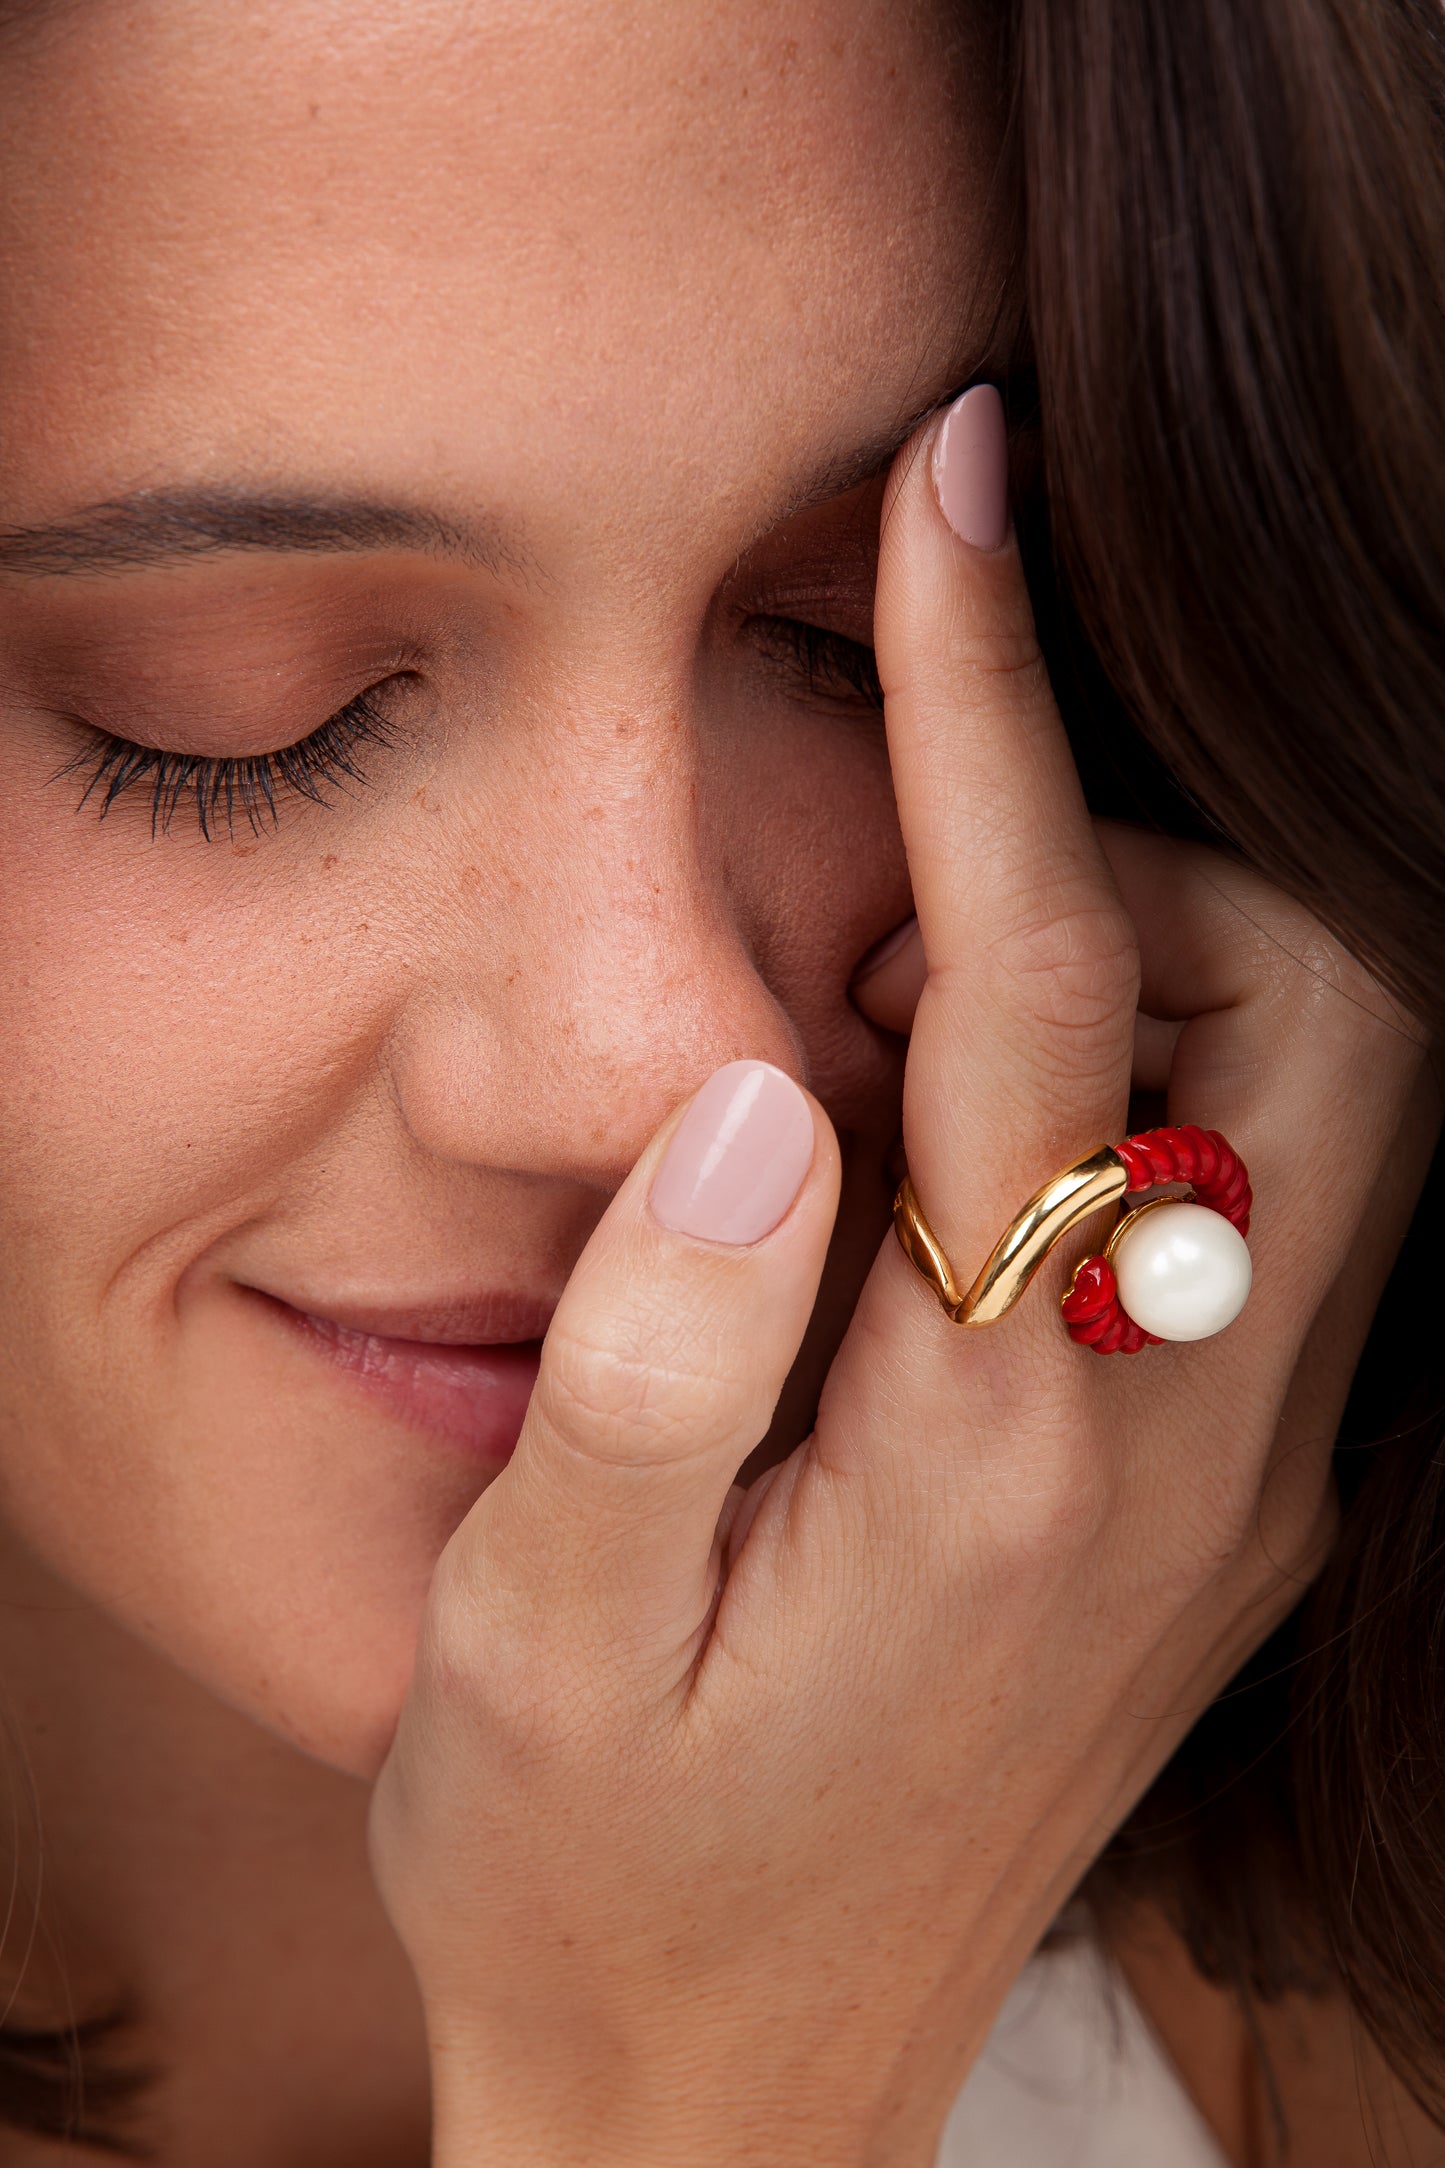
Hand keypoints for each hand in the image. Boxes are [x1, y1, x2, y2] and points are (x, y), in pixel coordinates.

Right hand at [368, 387, 1432, 2167]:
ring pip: (1334, 1096)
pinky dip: (1156, 1093)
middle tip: (899, 914)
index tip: (952, 486)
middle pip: (1310, 1007)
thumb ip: (642, 1362)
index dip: (983, 703)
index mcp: (999, 1450)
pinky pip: (1277, 1204)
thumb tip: (748, 1097)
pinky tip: (971, 1164)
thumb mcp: (537, 1640)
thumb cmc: (596, 1871)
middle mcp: (1179, 1441)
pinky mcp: (1219, 1507)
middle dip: (1126, 855)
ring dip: (1150, 975)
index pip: (1032, 982)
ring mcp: (1234, 1475)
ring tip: (915, 1045)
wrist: (726, 2101)